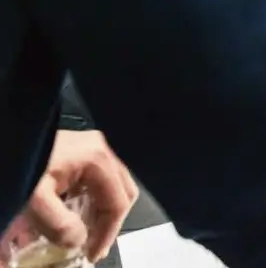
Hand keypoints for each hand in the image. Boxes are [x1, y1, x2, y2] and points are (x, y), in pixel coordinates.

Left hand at [17, 130, 137, 262]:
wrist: (8, 142)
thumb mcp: (36, 200)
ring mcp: (94, 148)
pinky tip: (76, 212)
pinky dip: (93, 200)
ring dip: (101, 212)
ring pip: (113, 186)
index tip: (93, 254)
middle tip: (93, 246)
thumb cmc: (22, 164)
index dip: (108, 233)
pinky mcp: (83, 150)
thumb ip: (60, 225)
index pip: (118, 202)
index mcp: (98, 159)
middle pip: (123, 192)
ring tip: (84, 234)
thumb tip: (78, 241)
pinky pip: (100, 179)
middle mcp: (102, 150)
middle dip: (109, 223)